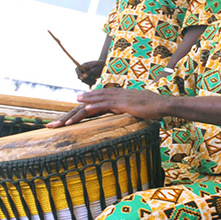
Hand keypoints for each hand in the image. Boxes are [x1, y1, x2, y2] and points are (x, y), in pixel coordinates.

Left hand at [47, 88, 169, 126]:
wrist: (165, 105)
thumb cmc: (155, 109)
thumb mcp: (138, 111)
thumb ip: (130, 112)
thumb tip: (127, 118)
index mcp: (116, 98)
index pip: (95, 103)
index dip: (82, 109)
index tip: (70, 114)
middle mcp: (114, 96)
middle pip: (89, 103)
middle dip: (72, 112)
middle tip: (55, 123)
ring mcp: (118, 98)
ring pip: (93, 104)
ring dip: (78, 110)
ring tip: (63, 119)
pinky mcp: (123, 103)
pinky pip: (104, 105)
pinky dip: (93, 107)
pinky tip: (83, 110)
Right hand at [76, 60, 104, 86]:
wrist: (105, 67)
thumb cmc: (101, 66)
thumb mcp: (97, 68)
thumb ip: (90, 72)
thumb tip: (83, 77)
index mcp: (84, 65)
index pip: (77, 69)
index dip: (79, 74)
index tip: (83, 78)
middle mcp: (83, 70)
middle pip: (80, 77)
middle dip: (86, 80)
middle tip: (93, 80)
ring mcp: (85, 74)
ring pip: (83, 81)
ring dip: (89, 82)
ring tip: (95, 80)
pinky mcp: (88, 78)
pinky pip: (87, 83)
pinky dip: (90, 84)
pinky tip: (94, 83)